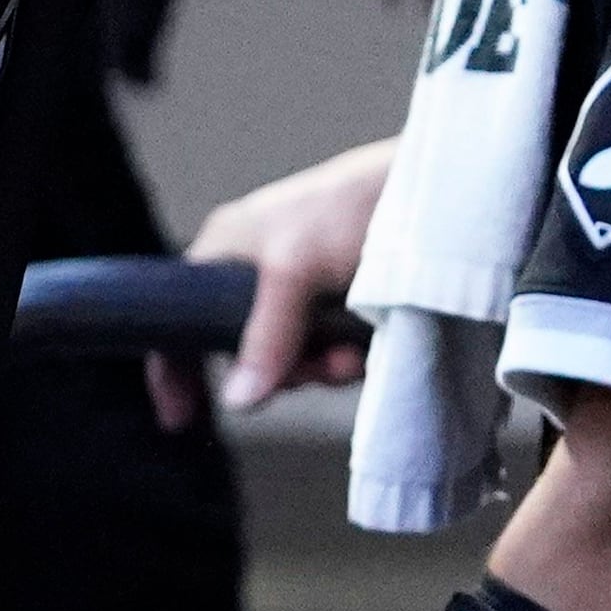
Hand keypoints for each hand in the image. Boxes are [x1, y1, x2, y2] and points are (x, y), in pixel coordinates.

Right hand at [185, 137, 386, 413]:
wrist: (437, 191)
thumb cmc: (351, 208)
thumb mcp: (296, 270)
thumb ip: (265, 336)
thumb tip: (236, 403)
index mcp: (226, 249)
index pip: (178, 316)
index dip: (174, 367)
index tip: (182, 418)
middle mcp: (256, 270)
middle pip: (245, 351)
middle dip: (285, 371)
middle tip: (320, 370)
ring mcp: (300, 289)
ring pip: (292, 357)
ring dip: (322, 368)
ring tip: (353, 356)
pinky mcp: (340, 302)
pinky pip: (328, 350)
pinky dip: (345, 358)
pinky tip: (367, 349)